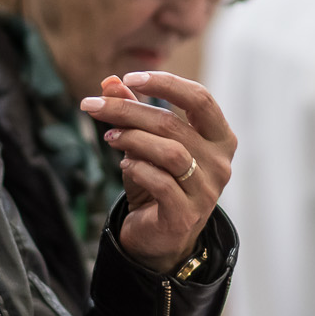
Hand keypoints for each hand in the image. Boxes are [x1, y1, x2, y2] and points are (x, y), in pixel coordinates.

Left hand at [80, 71, 235, 273]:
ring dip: (132, 139)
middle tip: (94, 106)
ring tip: (109, 137)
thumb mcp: (144, 143)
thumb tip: (110, 81)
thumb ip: (132, 111)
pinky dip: (138, 168)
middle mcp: (220, 162)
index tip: (129, 78)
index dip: (165, 84)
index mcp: (219, 137)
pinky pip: (162, 183)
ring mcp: (207, 191)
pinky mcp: (186, 215)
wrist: (158, 237)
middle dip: (128, 111)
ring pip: (170, 152)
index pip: (200, 98)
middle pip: (174, 124)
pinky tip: (124, 165)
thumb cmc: (157, 182)